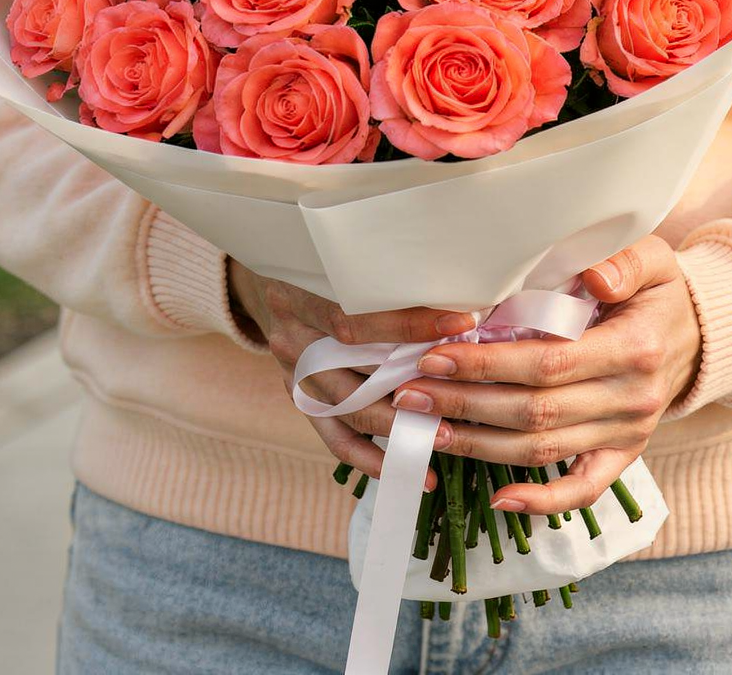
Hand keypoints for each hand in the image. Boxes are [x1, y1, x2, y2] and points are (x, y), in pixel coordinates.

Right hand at [231, 259, 476, 493]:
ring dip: (394, 425)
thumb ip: (384, 280)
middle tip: (456, 401)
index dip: (410, 323)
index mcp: (301, 291)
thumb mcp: (342, 262)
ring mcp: (292, 370)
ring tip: (437, 439)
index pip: (358, 316)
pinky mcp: (297, 396)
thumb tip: (452, 297)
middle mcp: (292, 334)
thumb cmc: (324, 268)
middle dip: (409, 383)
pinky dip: (365, 455)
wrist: (271, 282)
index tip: (460, 325)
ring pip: (346, 406)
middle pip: (354, 366)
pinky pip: (332, 435)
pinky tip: (397, 468)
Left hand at [380, 234, 702, 516]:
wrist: (698, 332)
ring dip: (480, 446)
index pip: (547, 363)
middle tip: (412, 393)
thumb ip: (625, 261)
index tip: (436, 355)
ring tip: (427, 431)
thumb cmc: (659, 289)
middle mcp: (631, 400)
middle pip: (534, 411)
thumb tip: (594, 277)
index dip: (487, 364)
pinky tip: (497, 499)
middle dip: (466, 403)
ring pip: (543, 450)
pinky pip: (582, 489)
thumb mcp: (654, 258)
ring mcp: (628, 434)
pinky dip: (541, 503)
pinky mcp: (623, 456)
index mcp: (633, 348)